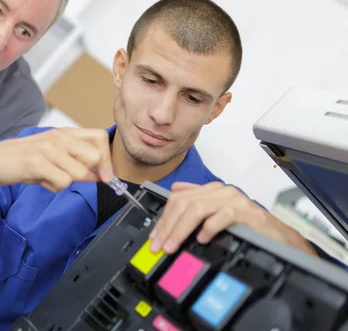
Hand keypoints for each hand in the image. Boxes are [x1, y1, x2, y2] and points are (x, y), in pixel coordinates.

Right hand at [0, 128, 112, 194]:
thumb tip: (100, 176)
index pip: (100, 138)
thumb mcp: (54, 159)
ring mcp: (48, 148)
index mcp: (65, 133)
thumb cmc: (24, 160)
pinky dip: (54, 187)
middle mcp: (59, 137)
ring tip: (48, 178)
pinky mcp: (38, 162)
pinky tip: (41, 181)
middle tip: (66, 176)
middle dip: (85, 174)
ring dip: (66, 182)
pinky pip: (63, 182)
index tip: (105, 177)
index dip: (106, 160)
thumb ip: (77, 163)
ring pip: (80, 172)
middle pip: (94, 157)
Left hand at [148, 181, 316, 255]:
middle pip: (185, 203)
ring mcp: (234, 200)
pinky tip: (201, 239)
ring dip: (181, 229)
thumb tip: (175, 190)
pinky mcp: (247, 212)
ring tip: (172, 245)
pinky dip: (209, 228)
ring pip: (198, 208)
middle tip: (159, 245)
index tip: (155, 236)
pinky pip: (222, 216)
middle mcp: (221, 191)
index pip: (179, 198)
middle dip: (168, 225)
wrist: (280, 237)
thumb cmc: (248, 226)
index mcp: (212, 190)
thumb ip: (198, 200)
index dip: (164, 217)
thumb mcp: (218, 211)